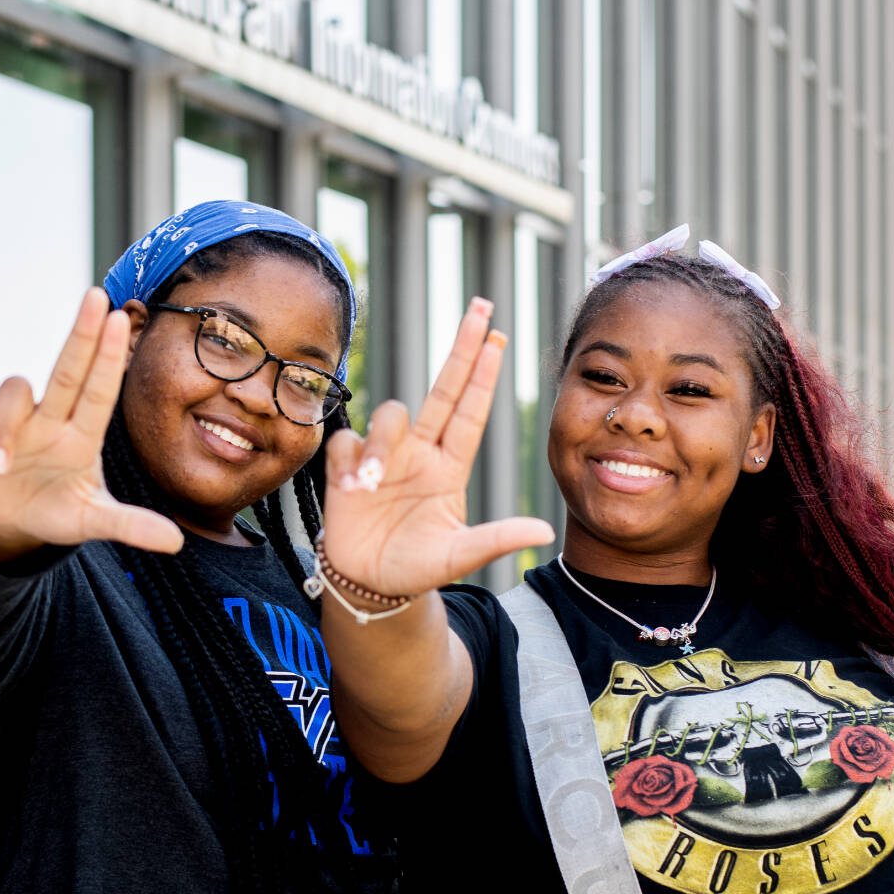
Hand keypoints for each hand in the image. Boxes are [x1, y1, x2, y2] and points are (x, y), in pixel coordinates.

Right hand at [0, 289, 183, 561]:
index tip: (121, 319)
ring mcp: (16, 420)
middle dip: (81, 335)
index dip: (110, 358)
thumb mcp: (92, 521)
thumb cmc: (56, 511)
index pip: (100, 391)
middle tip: (96, 296)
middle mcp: (52, 418)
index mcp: (83, 435)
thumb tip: (176, 543)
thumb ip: (128, 525)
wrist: (10, 521)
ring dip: (7, 422)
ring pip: (15, 389)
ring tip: (2, 464)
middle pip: (67, 368)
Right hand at [322, 297, 554, 597]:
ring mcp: (385, 457)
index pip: (471, 411)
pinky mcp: (348, 466)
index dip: (483, 375)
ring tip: (371, 486)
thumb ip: (497, 539)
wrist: (367, 587)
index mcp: (449, 467)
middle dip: (462, 347)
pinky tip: (352, 488)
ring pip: (390, 415)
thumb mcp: (460, 556)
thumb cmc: (416, 568)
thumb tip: (545, 530)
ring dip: (382, 445)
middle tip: (481, 306)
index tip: (499, 337)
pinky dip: (352, 460)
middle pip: (443, 387)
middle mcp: (420, 452)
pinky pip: (349, 442)